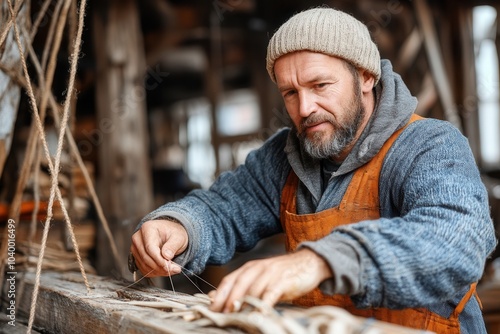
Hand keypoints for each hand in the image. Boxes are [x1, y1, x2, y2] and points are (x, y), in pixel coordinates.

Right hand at [130, 219, 187, 276]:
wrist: (170, 234)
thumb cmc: (173, 233)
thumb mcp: (178, 237)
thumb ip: (172, 246)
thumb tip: (167, 255)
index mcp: (147, 229)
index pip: (150, 248)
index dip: (159, 259)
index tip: (168, 266)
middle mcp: (138, 238)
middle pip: (146, 257)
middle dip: (160, 266)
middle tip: (174, 269)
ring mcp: (136, 249)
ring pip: (144, 265)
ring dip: (159, 271)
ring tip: (171, 269)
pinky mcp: (137, 258)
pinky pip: (144, 269)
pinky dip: (155, 272)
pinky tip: (164, 269)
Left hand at [209, 248, 331, 311]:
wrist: (309, 262)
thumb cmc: (283, 274)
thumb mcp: (260, 278)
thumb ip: (241, 287)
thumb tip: (215, 296)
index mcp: (249, 268)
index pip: (229, 281)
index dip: (218, 296)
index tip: (210, 310)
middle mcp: (257, 268)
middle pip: (238, 285)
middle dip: (227, 301)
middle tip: (220, 316)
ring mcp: (270, 273)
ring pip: (252, 290)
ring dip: (243, 304)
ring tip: (235, 317)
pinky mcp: (283, 281)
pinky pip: (271, 294)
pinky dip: (263, 304)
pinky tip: (258, 314)